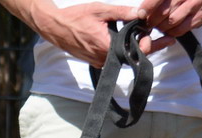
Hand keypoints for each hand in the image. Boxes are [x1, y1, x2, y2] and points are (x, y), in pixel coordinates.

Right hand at [31, 1, 147, 66]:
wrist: (55, 27)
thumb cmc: (76, 17)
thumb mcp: (100, 10)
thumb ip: (122, 12)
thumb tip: (141, 14)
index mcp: (107, 47)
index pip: (135, 52)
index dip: (145, 44)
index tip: (146, 33)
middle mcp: (104, 59)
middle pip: (129, 56)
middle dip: (136, 44)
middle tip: (140, 30)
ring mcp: (98, 63)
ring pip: (120, 58)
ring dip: (125, 47)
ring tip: (127, 32)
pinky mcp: (94, 63)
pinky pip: (110, 58)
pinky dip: (115, 49)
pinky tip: (113, 38)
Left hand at [140, 0, 201, 52]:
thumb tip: (142, 10)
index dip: (148, 7)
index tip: (141, 14)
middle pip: (164, 12)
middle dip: (153, 19)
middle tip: (148, 21)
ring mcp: (195, 6)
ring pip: (172, 22)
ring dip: (161, 26)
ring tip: (158, 24)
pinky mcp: (201, 17)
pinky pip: (182, 29)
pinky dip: (172, 31)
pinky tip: (169, 28)